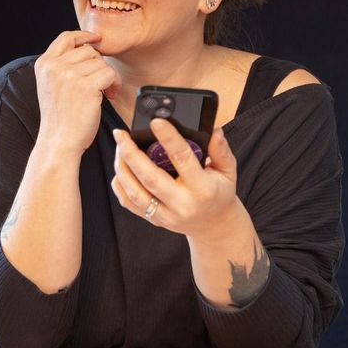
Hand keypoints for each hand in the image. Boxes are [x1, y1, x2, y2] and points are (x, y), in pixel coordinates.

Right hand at [34, 30, 120, 155]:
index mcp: (44, 64)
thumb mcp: (51, 85)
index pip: (66, 37)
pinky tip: (110, 95)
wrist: (59, 141)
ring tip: (105, 92)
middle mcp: (54, 66)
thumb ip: (62, 65)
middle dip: (99, 65)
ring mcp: (69, 75)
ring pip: (101, 63)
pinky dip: (114, 84)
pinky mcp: (86, 86)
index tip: (97, 39)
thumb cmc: (60, 117)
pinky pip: (109, 74)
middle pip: (88, 51)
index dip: (84, 35)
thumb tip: (89, 47)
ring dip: (108, 77)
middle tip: (101, 82)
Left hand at [110, 119, 242, 239]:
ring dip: (122, 168)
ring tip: (119, 147)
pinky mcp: (154, 220)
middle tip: (121, 134)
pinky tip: (120, 168)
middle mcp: (182, 203)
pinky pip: (129, 203)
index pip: (182, 159)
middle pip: (150, 177)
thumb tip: (214, 130)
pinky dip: (120, 185)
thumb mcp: (228, 171)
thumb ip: (221, 150)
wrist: (213, 226)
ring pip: (135, 192)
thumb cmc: (219, 194)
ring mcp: (165, 214)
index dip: (168, 138)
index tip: (155, 122)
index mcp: (202, 188)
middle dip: (131, 154)